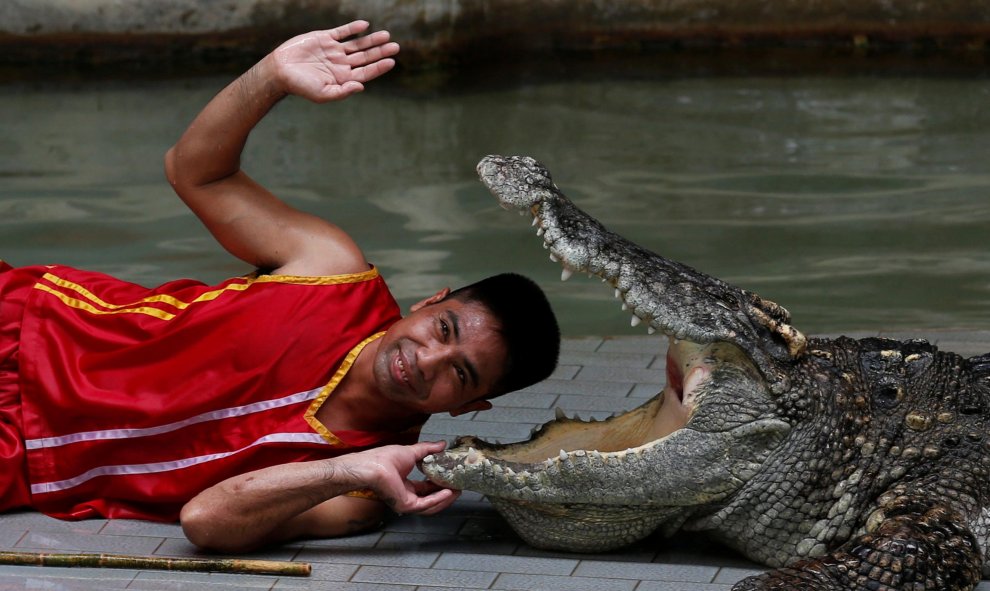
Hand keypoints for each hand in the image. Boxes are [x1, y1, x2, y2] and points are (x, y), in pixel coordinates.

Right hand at [270, 20, 399, 102]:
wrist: (280, 70)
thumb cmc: (300, 86)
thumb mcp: (323, 94)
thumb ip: (343, 91)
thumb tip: (362, 87)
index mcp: (343, 78)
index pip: (366, 72)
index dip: (379, 67)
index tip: (392, 61)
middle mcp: (341, 64)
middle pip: (365, 57)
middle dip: (380, 52)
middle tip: (395, 46)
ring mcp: (334, 51)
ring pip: (357, 44)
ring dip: (371, 40)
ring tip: (386, 35)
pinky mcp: (324, 39)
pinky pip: (342, 32)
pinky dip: (353, 29)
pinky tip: (365, 25)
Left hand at [340, 441, 460, 515]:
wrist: (374, 465)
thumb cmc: (385, 459)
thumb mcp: (412, 452)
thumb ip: (428, 450)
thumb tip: (442, 444)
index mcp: (405, 485)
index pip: (426, 488)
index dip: (440, 484)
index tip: (451, 478)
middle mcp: (406, 496)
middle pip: (430, 498)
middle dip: (446, 493)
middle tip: (458, 486)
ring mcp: (406, 502)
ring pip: (431, 505)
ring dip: (446, 498)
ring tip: (458, 490)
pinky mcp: (407, 505)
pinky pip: (427, 504)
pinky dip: (439, 498)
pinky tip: (449, 492)